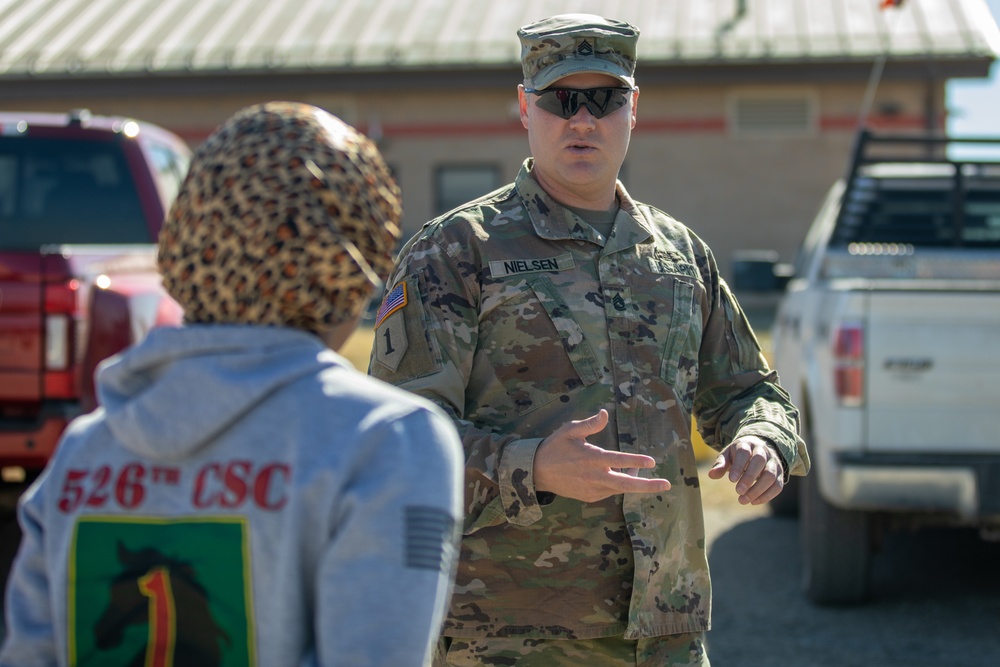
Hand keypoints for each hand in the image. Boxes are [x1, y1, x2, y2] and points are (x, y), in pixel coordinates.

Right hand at [533, 409, 671, 501]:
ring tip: (639, 471)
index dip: (636, 462)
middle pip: (625, 485)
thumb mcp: (569, 430)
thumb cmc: (555, 447)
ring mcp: (592, 490)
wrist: (537, 472)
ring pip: (619, 488)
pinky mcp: (589, 497)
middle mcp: (594, 477)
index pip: (618, 462)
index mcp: (591, 459)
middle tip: (666, 485)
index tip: (652, 462)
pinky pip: (609, 492)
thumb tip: (605, 413)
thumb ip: (589, 424)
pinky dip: (618, 485)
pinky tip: (619, 475)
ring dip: (632, 480)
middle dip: (648, 486)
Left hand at [707, 436, 783, 504]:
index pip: (744, 453)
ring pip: (771, 475)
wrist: (758, 447)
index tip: (731, 480)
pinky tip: (754, 502)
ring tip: (743, 500)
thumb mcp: (728, 455)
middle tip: (738, 492)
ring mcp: (773, 462)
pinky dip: (767, 496)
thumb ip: (720, 464)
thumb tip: (711, 475)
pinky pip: (777, 485)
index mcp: (747, 444)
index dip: (739, 466)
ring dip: (758, 490)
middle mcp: (763, 451)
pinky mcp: (780, 473)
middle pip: (760, 462)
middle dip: (749, 478)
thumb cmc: (739, 454)